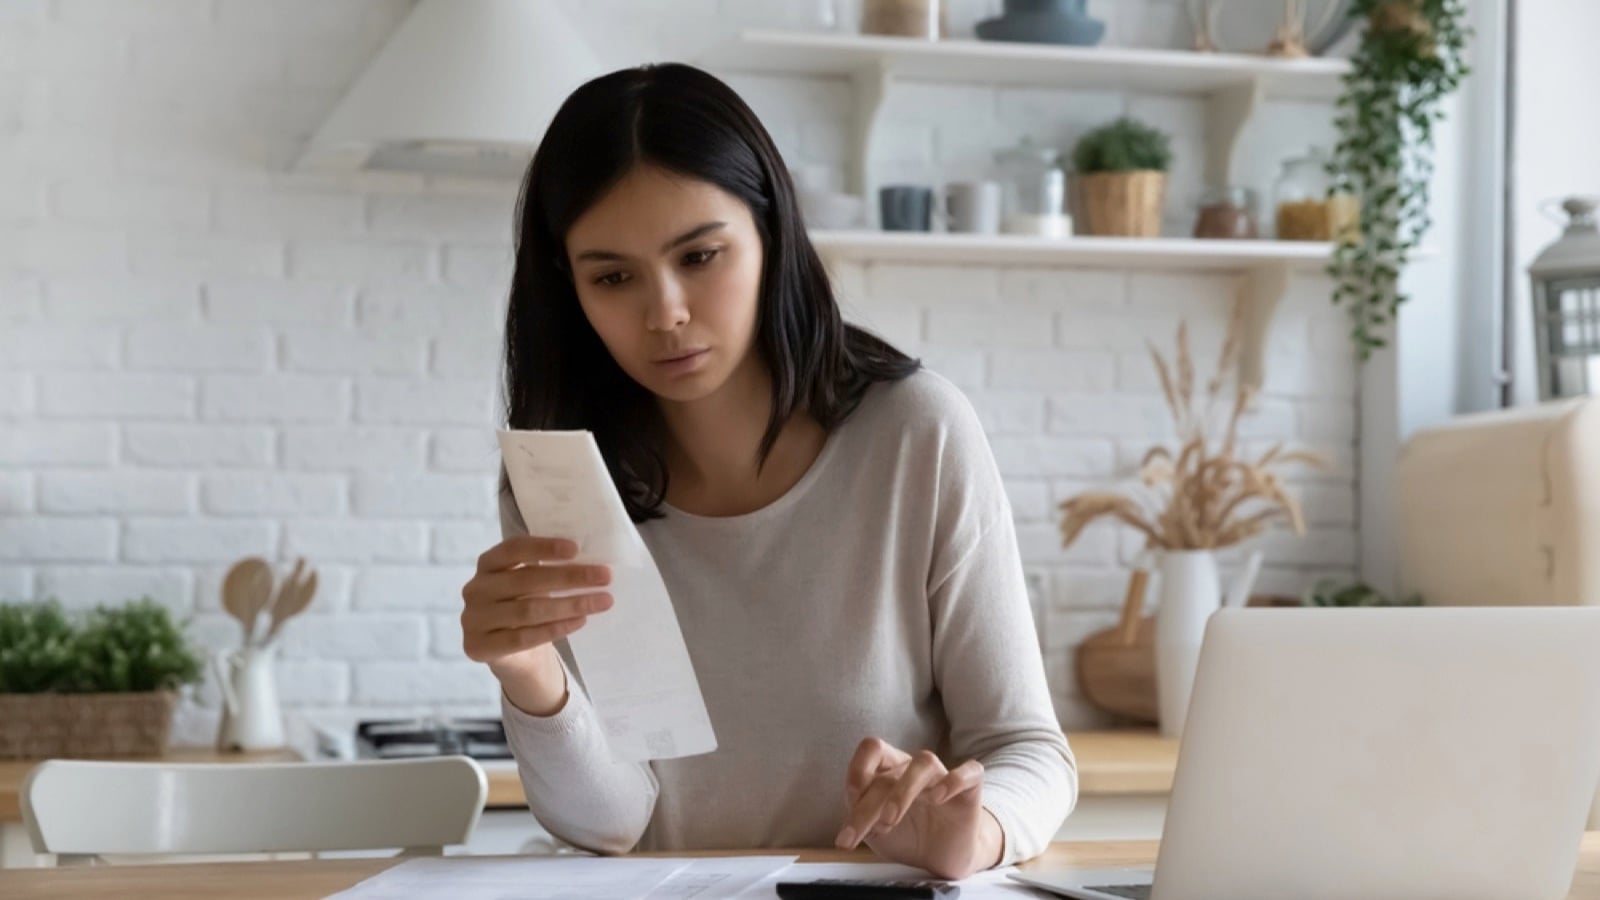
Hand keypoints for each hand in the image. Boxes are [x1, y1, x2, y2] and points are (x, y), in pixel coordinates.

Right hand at [460, 535, 612, 666]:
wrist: (512, 655)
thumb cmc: (526, 607)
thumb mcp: (532, 584)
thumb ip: (549, 570)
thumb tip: (592, 562)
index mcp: (487, 564)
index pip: (513, 549)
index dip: (544, 547)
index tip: (576, 548)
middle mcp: (475, 589)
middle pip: (526, 579)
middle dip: (570, 577)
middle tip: (605, 577)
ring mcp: (473, 619)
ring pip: (528, 610)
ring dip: (570, 604)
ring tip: (602, 601)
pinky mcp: (478, 647)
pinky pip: (523, 637)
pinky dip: (555, 628)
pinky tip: (580, 621)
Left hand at [835, 737, 1002, 879]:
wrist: (943, 858)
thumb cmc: (908, 837)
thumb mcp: (876, 831)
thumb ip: (861, 817)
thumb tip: (850, 814)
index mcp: (889, 771)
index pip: (872, 750)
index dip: (858, 770)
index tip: (850, 801)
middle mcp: (913, 768)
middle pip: (889, 772)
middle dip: (868, 806)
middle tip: (858, 836)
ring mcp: (942, 776)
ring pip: (924, 762)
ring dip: (903, 791)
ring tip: (890, 820)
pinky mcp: (970, 789)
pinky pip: (969, 772)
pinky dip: (954, 780)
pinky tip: (938, 797)